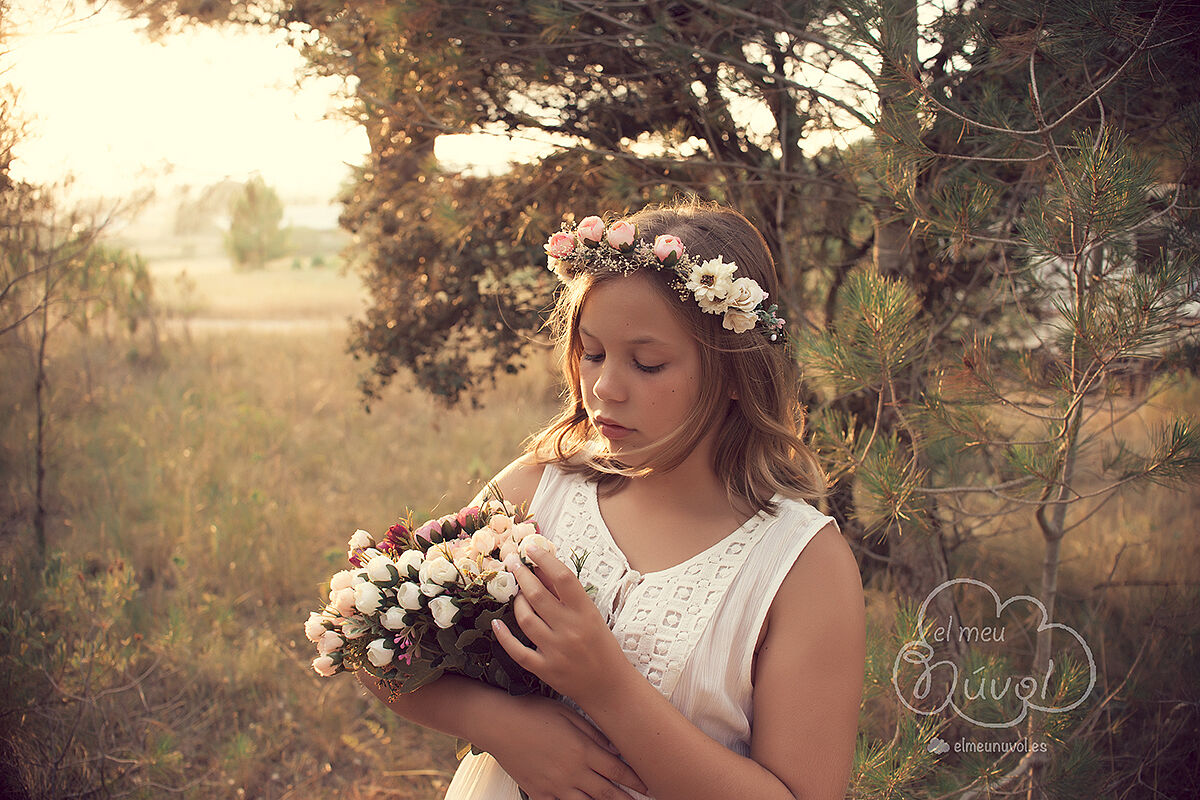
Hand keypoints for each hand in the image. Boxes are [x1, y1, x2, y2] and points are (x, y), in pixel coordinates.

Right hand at [485, 693, 646, 799]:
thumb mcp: (567, 713)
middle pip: (607, 792)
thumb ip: (593, 732)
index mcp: (582, 749)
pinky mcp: (538, 792)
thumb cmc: (532, 711)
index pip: (618, 770)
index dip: (636, 779)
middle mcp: (572, 771)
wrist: (498, 722)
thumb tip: (614, 748)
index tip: (648, 785)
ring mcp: (555, 785)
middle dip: (627, 799)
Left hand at [493, 546, 631, 704]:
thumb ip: (567, 596)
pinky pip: (517, 650)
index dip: (544, 559)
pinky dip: (504, 636)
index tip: (531, 548)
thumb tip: (542, 570)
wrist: (610, 686)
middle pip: (538, 595)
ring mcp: (556, 651)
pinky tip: (496, 623)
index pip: (562, 578)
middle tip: (512, 562)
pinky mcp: (545, 670)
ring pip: (525, 619)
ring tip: (517, 594)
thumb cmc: (601, 646)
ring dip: (516, 602)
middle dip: (522, 575)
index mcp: (586, 612)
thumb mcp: (591, 616)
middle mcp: (570, 630)